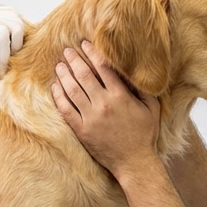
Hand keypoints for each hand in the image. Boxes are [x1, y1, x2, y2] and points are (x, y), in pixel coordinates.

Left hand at [51, 41, 161, 180]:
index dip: (92, 53)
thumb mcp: (151, 107)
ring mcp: (90, 117)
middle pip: (83, 75)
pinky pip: (65, 109)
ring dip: (64, 75)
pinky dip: (58, 96)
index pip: (102, 67)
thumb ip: (142, 87)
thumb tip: (134, 69)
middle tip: (67, 50)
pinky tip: (55, 86)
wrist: (133, 162)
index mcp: (120, 96)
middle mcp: (103, 104)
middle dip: (74, 60)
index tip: (85, 44)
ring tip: (59, 65)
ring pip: (71, 90)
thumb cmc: (144, 134)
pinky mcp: (81, 130)